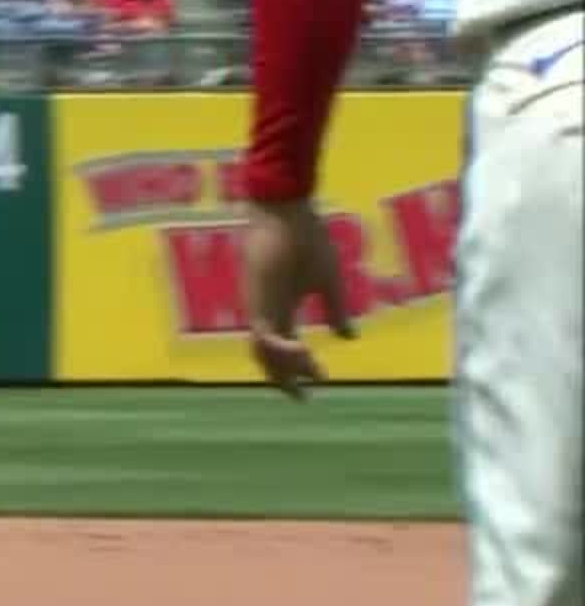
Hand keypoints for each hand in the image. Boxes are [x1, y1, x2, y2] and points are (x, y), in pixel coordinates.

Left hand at [241, 198, 355, 400]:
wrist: (285, 208)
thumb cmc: (306, 238)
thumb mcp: (327, 281)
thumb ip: (336, 311)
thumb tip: (348, 339)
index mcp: (280, 308)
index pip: (283, 348)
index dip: (298, 368)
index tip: (320, 381)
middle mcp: (264, 310)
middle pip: (266, 356)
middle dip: (284, 379)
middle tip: (303, 396)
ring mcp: (257, 304)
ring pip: (261, 350)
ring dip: (283, 369)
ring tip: (309, 377)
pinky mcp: (256, 296)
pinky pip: (262, 333)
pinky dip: (279, 349)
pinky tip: (303, 353)